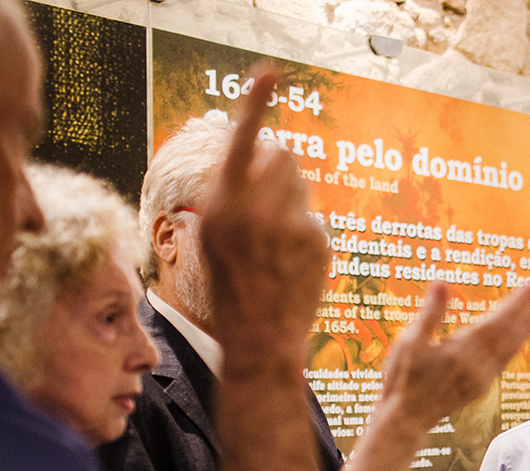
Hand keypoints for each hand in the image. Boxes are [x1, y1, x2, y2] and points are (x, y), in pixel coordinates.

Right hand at [200, 68, 327, 350]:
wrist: (260, 337)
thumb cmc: (230, 287)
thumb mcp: (212, 238)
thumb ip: (230, 196)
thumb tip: (261, 155)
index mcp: (221, 205)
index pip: (240, 141)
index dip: (255, 104)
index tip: (271, 74)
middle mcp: (256, 209)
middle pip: (282, 154)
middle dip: (278, 165)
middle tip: (269, 197)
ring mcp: (291, 224)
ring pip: (300, 184)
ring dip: (291, 198)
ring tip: (276, 239)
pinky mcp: (317, 240)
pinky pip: (313, 217)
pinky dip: (304, 231)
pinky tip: (291, 261)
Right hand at [378, 281, 529, 431]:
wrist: (406, 419)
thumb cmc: (403, 378)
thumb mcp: (409, 343)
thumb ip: (429, 313)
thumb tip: (441, 283)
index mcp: (460, 353)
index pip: (496, 323)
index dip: (516, 304)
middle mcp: (477, 366)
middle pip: (510, 333)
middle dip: (528, 309)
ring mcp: (482, 378)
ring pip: (512, 347)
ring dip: (527, 324)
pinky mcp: (482, 385)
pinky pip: (506, 359)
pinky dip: (517, 342)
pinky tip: (523, 332)